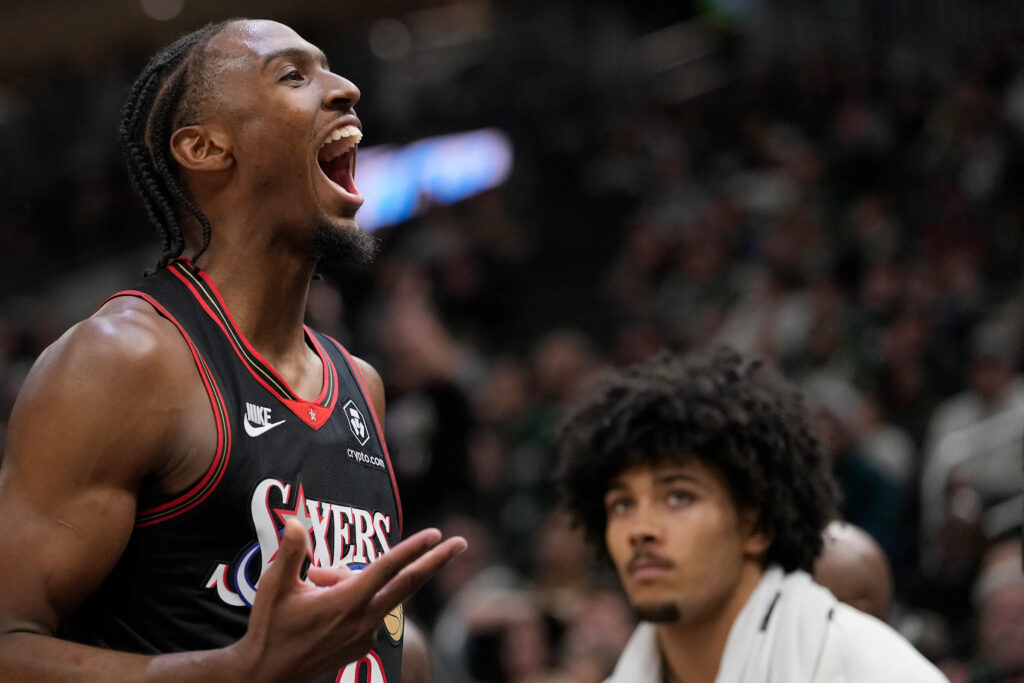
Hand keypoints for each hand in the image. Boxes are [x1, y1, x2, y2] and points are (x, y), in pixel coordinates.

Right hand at [234, 520, 466, 681]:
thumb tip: (297, 523)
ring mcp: (366, 635)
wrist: (268, 674)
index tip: (436, 534)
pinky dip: (354, 600)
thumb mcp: (274, 586)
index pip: (387, 568)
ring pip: (378, 594)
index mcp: (347, 601)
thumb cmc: (270, 627)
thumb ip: (291, 552)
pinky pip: (368, 612)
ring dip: (360, 581)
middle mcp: (364, 619)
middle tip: (461, 543)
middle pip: (408, 584)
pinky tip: (322, 607)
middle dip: (436, 561)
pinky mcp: (363, 646)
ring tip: (314, 586)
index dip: (412, 549)